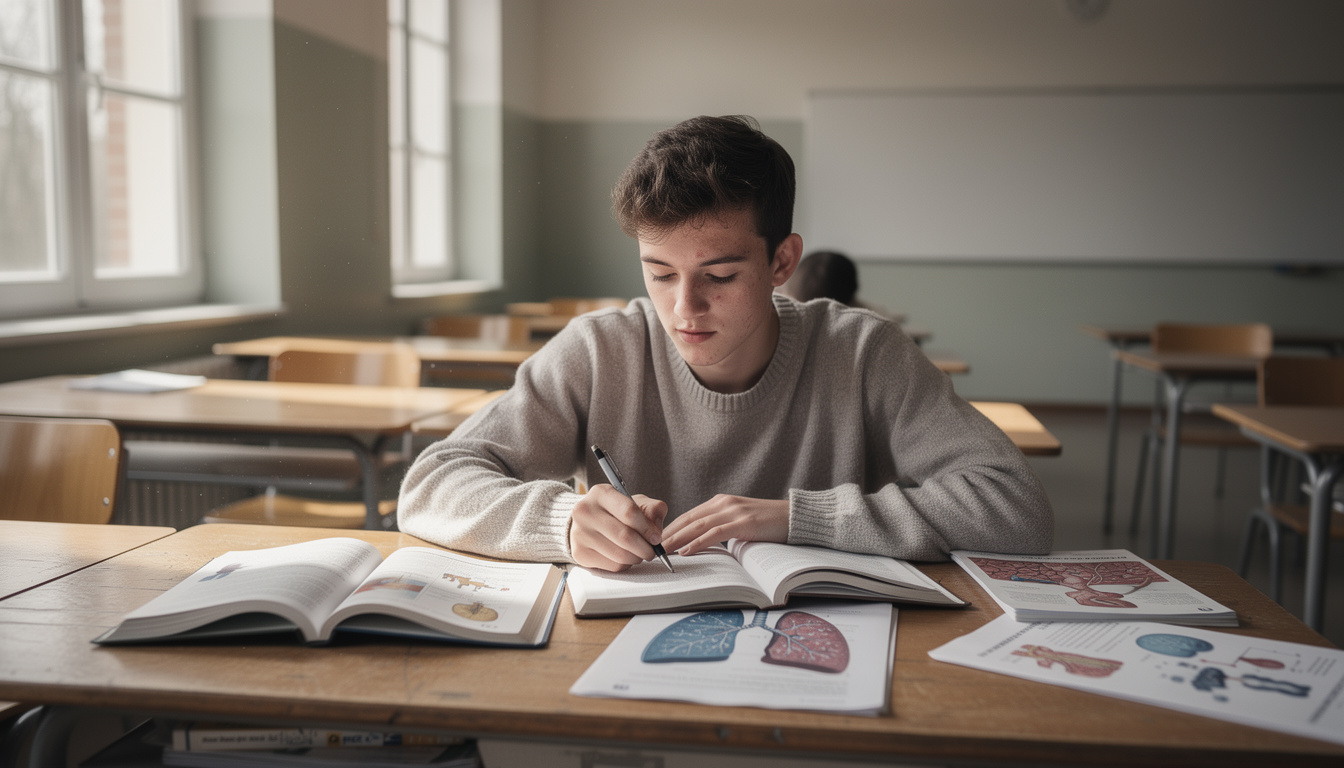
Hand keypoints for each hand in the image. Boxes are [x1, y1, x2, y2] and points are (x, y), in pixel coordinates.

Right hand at [569, 484, 667, 571]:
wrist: (586, 522)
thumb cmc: (614, 511)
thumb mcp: (635, 501)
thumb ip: (652, 509)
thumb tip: (656, 531)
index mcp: (601, 493)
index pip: (629, 512)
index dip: (647, 528)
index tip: (656, 538)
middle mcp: (586, 511)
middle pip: (624, 536)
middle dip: (645, 548)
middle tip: (652, 551)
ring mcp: (580, 533)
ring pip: (620, 555)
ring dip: (636, 558)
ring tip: (639, 553)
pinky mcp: (580, 553)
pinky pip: (612, 566)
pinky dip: (624, 564)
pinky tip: (624, 556)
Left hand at [660, 495, 788, 555]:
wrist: (794, 517)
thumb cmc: (768, 523)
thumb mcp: (740, 522)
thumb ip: (722, 526)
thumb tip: (702, 543)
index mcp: (721, 502)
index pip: (689, 515)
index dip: (671, 528)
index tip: (656, 540)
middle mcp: (724, 503)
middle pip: (688, 519)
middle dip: (668, 534)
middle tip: (651, 547)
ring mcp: (733, 512)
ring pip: (697, 526)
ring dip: (677, 539)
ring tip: (662, 551)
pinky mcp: (744, 523)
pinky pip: (715, 533)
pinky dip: (698, 542)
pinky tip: (686, 551)